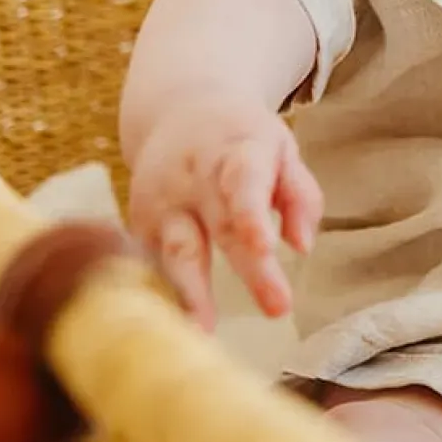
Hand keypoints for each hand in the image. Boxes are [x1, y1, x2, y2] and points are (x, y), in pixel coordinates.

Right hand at [125, 87, 322, 328]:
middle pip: (222, 227)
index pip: (245, 182)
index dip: (252, 214)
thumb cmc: (242, 137)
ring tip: (203, 332)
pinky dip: (164, 296)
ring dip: (191, 293)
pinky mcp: (140, 224)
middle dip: (250, 269)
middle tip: (279, 308)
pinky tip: (173, 333)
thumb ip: (299, 195)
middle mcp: (195, 177)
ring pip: (176, 250)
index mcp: (237, 152)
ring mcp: (163, 201)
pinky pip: (152, 264)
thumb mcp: (281, 148)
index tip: (266, 246)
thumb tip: (302, 247)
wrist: (178, 108)